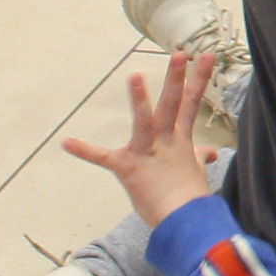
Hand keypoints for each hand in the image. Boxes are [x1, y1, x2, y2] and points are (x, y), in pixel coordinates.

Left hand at [63, 52, 223, 225]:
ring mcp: (148, 154)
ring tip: (134, 76)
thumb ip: (198, 157)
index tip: (207, 55)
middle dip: (177, 79)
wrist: (184, 222)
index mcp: (181, 140)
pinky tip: (66, 142)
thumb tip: (209, 153)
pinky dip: (85, 150)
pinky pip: (104, 158)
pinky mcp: (129, 169)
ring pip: (146, 122)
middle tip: (181, 53)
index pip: (191, 103)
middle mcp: (167, 142)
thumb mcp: (195, 172)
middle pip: (174, 105)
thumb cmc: (188, 199)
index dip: (199, 78)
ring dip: (140, 100)